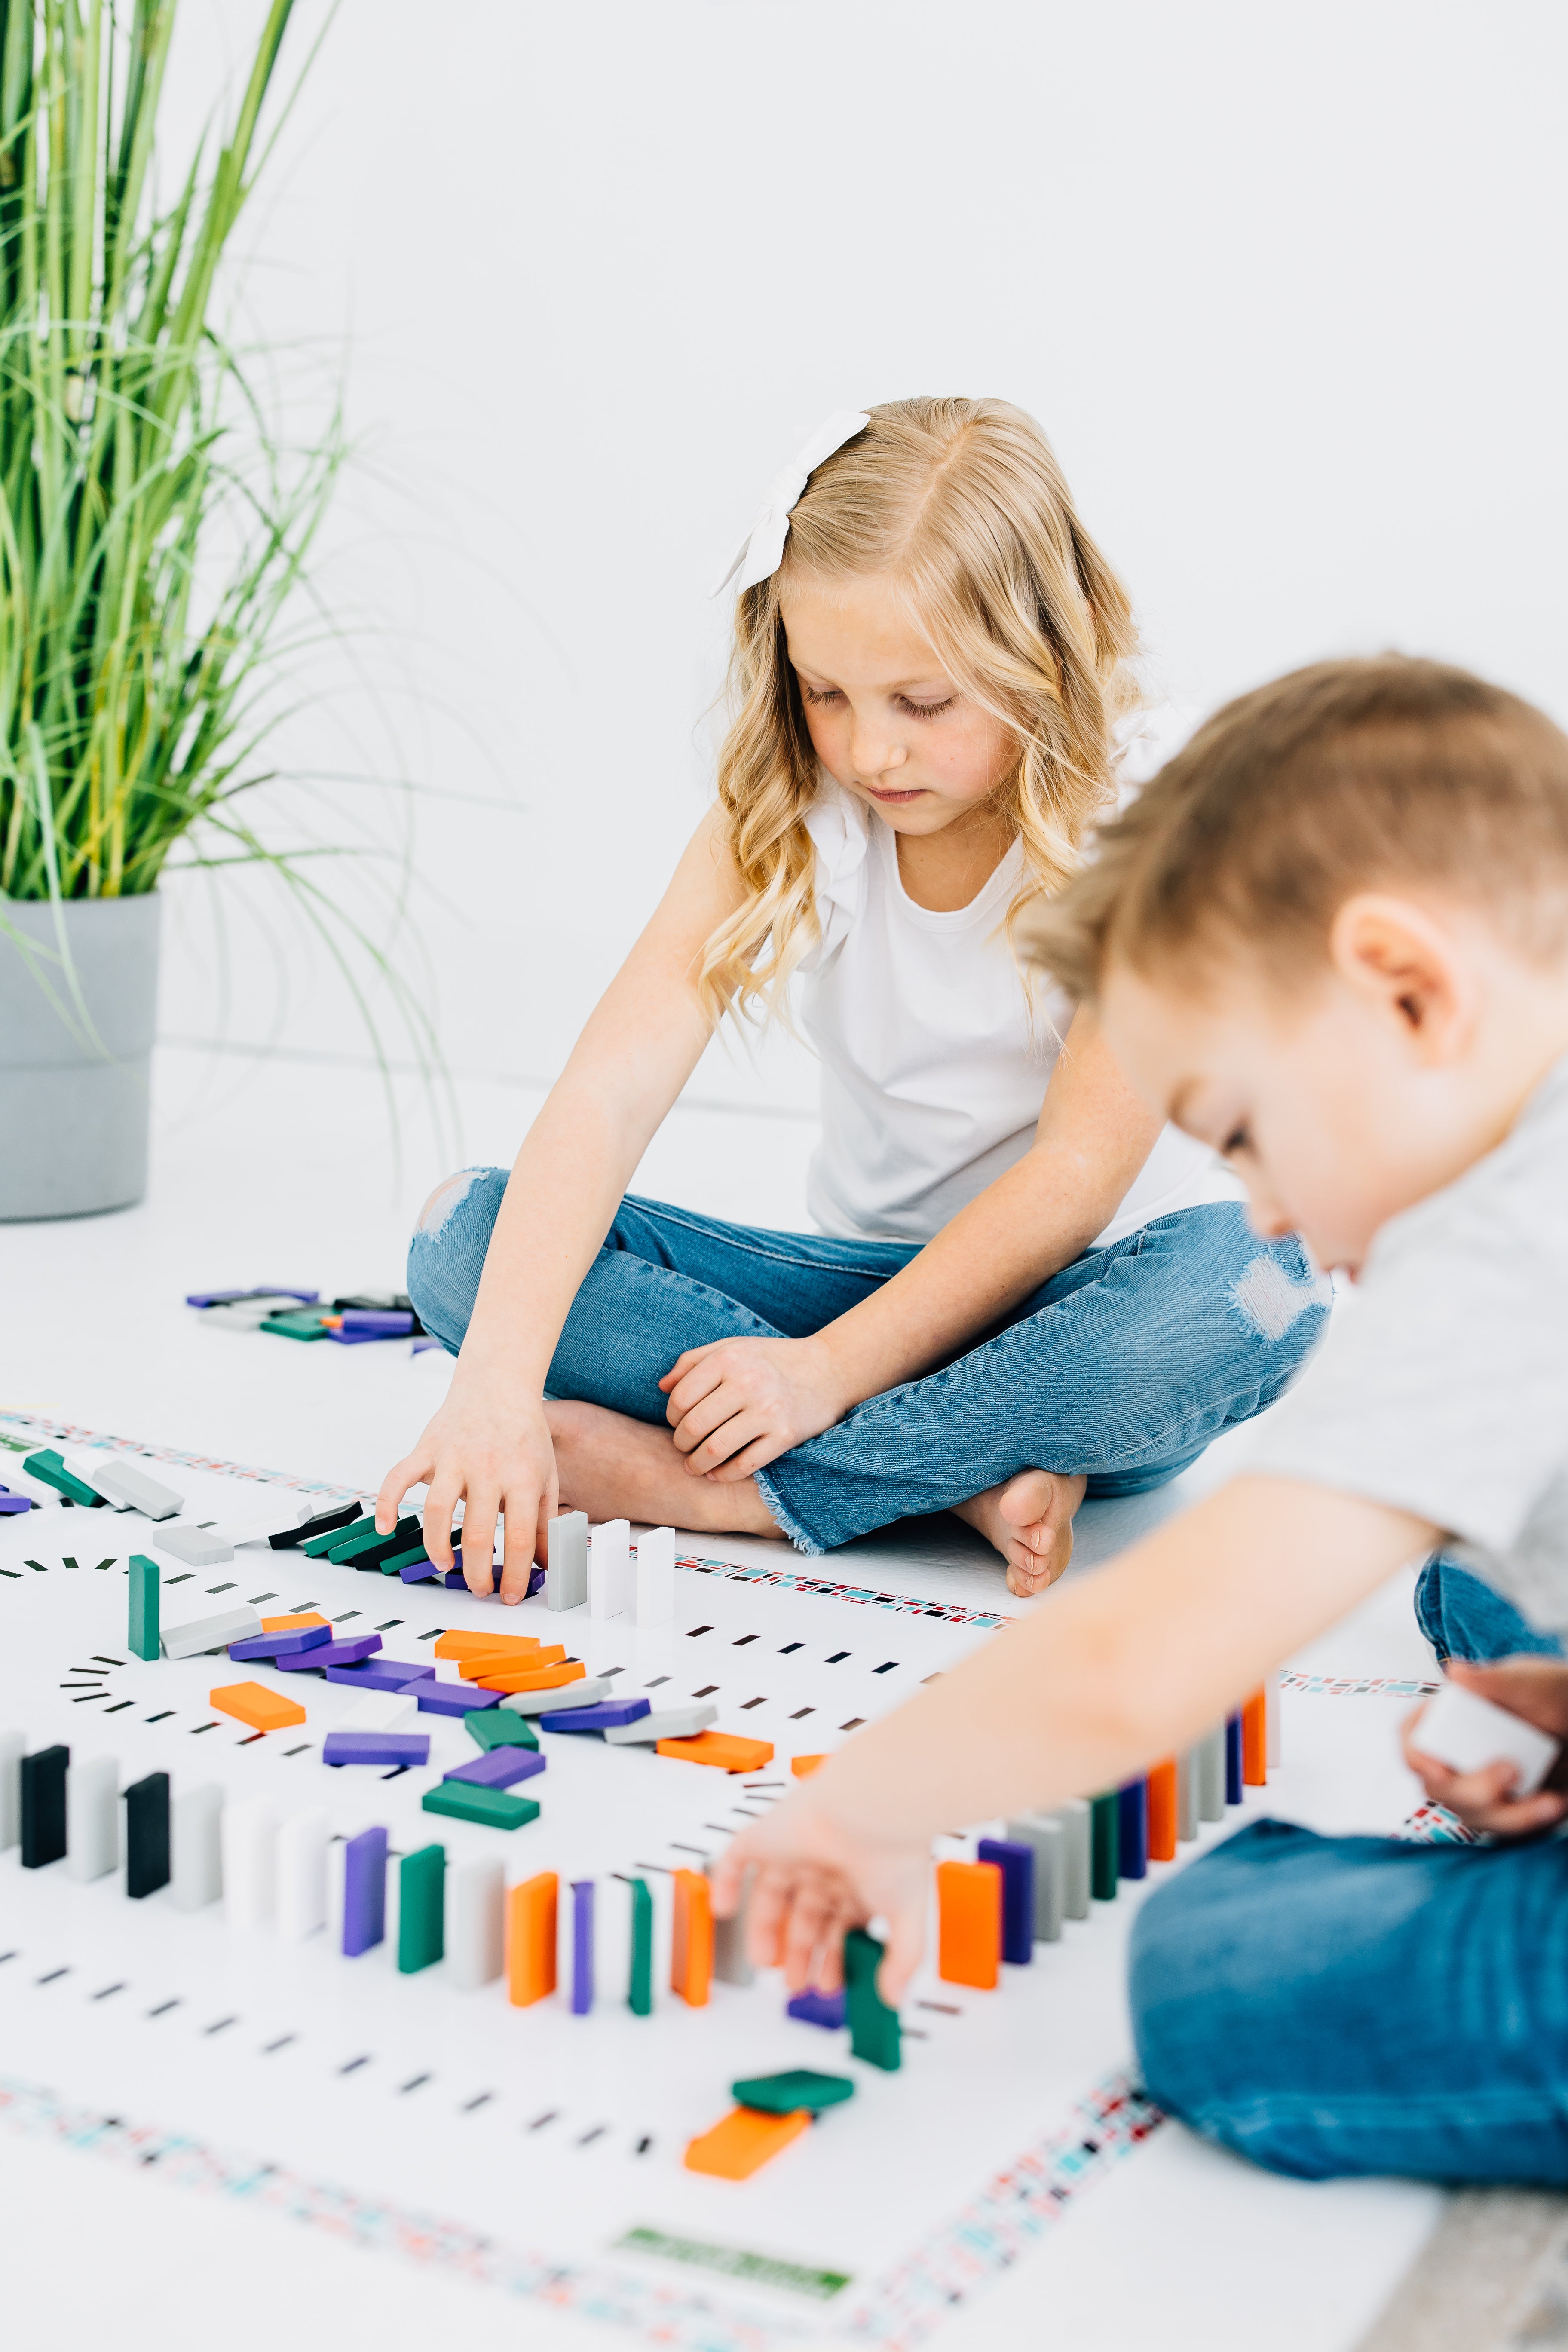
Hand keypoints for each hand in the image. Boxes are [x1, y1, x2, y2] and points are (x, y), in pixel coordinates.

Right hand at [375, 1383, 557, 1604]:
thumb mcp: (545, 1475)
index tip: (510, 1596)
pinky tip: (385, 1527)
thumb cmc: (524, 1434)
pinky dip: (387, 1503)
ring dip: (437, 1545)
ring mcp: (453, 1457)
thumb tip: (546, 1565)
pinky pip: (399, 1477)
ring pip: (439, 1510)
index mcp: (521, 1476)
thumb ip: (545, 1521)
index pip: (519, 1537)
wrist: (498, 1384)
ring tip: (445, 1564)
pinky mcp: (427, 1448)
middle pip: (479, 1532)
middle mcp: (487, 1467)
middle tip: (478, 1589)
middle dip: (477, 1572)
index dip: (516, 1574)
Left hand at [659, 1334, 848, 1480]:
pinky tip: (718, 1474)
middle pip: (692, 1427)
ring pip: (714, 1450)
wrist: (830, 1370)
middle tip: (683, 1447)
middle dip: (680, 1444)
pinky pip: (744, 1465)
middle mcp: (747, 1383)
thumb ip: (693, 1361)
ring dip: (697, 1465)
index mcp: (729, 1359)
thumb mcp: (733, 1347)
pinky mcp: (785, 1436)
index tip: (678, 1423)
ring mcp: (768, 1411)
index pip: (680, 1399)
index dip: (671, 1416)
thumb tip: (661, 1387)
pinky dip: (724, 1475)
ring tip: (694, 1466)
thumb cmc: (773, 1360)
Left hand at [710, 1788, 931, 2006]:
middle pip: (806, 1915)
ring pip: (773, 1895)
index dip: (832, 1957)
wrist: (870, 1807)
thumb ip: (902, 1960)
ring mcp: (795, 1850)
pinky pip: (738, 1858)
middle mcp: (826, 1865)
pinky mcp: (768, 1835)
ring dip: (767, 1930)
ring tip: (764, 1963)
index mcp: (859, 1881)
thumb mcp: (906, 1917)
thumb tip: (893, 1996)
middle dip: (801, 1951)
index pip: (839, 1924)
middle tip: (794, 1983)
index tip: (828, 1984)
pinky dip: (727, 1883)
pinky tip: (723, 1909)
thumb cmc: (892, 1851)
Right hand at [1403, 1656, 1567, 1837]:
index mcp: (1450, 1716)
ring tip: (1549, 1801)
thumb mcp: (1530, 1682)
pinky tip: (1554, 1804)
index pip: (1413, 1738)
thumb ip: (1494, 1679)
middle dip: (1472, 1790)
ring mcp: (1480, 1784)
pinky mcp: (1505, 1807)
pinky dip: (1527, 1822)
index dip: (1415, 1755)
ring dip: (1508, 1815)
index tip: (1436, 1766)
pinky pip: (1503, 1828)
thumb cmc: (1553, 1695)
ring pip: (1471, 1814)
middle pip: (1438, 1786)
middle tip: (1511, 1770)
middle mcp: (1458, 1754)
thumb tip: (1455, 1672)